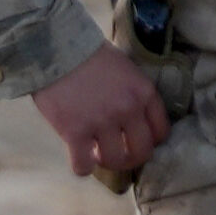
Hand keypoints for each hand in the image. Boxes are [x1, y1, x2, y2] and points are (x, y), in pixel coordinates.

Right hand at [35, 49, 167, 188]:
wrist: (54, 47)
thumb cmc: (87, 54)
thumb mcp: (124, 68)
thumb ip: (134, 92)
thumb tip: (132, 118)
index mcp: (143, 93)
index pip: (160, 132)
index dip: (148, 141)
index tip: (134, 140)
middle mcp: (128, 110)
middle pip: (142, 152)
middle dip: (130, 157)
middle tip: (116, 153)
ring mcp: (102, 122)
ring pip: (115, 161)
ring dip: (106, 161)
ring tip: (95, 153)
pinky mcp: (75, 132)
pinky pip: (83, 166)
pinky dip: (81, 167)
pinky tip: (78, 158)